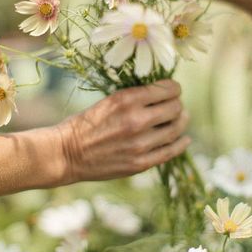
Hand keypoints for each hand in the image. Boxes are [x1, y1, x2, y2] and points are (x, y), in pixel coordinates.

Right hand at [55, 79, 189, 184]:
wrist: (67, 153)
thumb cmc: (86, 123)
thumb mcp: (109, 100)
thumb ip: (136, 97)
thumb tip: (164, 92)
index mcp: (128, 100)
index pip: (167, 89)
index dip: (173, 88)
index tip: (172, 90)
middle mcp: (137, 120)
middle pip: (175, 108)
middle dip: (177, 104)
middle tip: (175, 105)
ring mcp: (140, 144)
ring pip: (176, 129)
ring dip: (181, 121)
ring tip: (180, 118)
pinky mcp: (140, 163)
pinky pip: (170, 151)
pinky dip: (181, 143)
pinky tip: (184, 139)